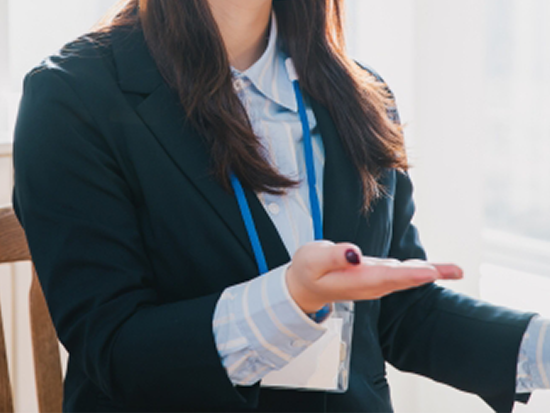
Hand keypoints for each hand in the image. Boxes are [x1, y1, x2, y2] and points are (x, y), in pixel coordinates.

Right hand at [285, 241, 462, 312]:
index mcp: (356, 281)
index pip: (387, 277)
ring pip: (405, 278)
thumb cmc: (307, 271)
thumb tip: (355, 254)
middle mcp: (370, 284)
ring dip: (430, 273)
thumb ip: (334, 256)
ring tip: (455, 270)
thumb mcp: (313, 259)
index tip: (431, 272)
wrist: (304, 288)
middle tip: (457, 271)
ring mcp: (374, 282)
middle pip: (403, 280)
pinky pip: (401, 274)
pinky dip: (419, 271)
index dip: (410, 275)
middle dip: (430, 274)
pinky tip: (434, 268)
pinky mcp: (375, 276)